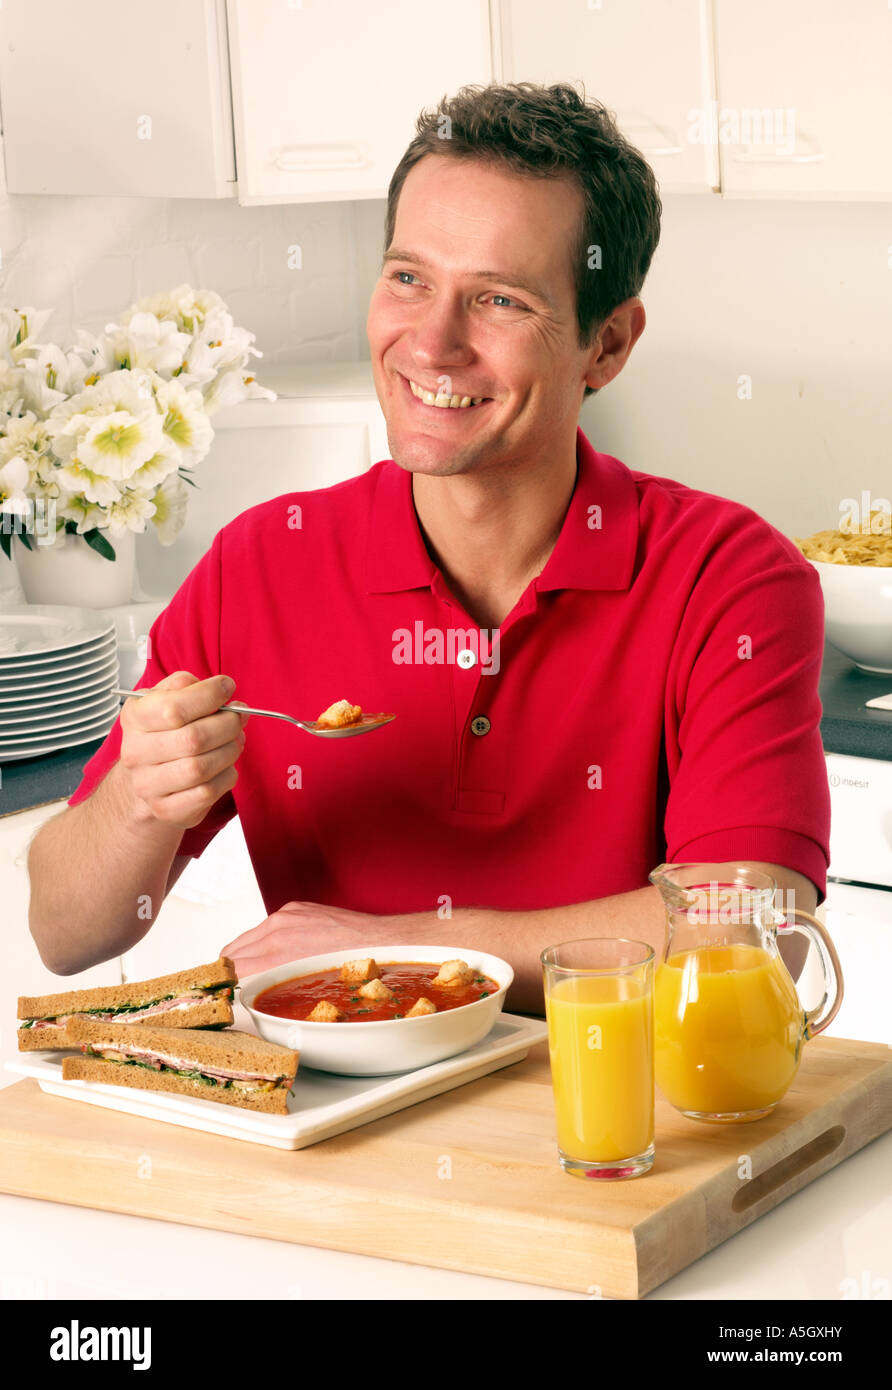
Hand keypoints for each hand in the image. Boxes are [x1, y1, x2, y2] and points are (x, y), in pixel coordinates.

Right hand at [118, 670, 249, 829]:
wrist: (146, 780)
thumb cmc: (164, 732)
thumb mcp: (165, 699)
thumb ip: (186, 685)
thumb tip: (220, 689)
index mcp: (135, 718)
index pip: (173, 708)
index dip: (209, 695)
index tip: (227, 687)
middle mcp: (136, 753)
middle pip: (193, 739)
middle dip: (228, 724)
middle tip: (238, 717)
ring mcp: (149, 785)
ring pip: (202, 768)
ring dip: (229, 750)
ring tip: (234, 740)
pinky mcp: (167, 809)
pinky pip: (208, 792)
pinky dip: (226, 776)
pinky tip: (224, 766)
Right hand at [221, 901, 392, 976]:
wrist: (378, 942)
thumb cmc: (348, 971)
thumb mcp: (303, 988)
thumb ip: (271, 988)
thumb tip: (250, 998)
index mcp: (277, 956)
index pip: (231, 969)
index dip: (222, 982)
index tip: (218, 991)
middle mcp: (277, 932)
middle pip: (231, 952)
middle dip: (227, 969)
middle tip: (228, 985)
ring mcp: (285, 916)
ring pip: (247, 938)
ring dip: (243, 954)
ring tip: (246, 972)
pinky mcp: (294, 907)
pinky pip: (266, 925)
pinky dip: (263, 940)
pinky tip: (273, 953)